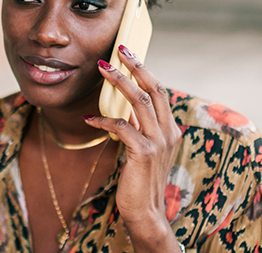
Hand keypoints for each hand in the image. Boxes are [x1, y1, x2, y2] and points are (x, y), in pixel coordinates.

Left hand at [84, 45, 182, 251]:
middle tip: (118, 51)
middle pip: (154, 89)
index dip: (144, 70)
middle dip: (135, 66)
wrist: (146, 211)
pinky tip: (90, 120)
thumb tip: (125, 107)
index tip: (129, 53)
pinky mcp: (144, 152)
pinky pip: (122, 127)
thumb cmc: (140, 180)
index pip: (160, 91)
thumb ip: (139, 127)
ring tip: (103, 69)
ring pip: (139, 101)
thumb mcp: (143, 148)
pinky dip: (104, 120)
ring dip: (119, 82)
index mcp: (171, 128)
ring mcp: (158, 141)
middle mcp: (169, 131)